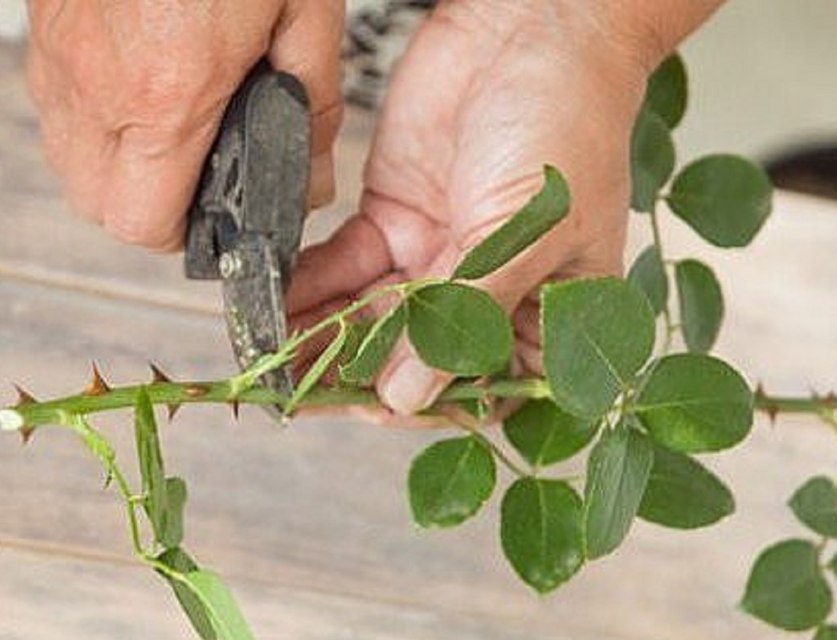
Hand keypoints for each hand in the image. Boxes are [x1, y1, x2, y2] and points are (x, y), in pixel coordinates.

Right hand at [26, 0, 343, 250]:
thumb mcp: (303, 14)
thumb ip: (310, 106)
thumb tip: (312, 177)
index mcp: (166, 92)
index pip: (143, 221)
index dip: (182, 234)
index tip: (213, 217)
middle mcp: (95, 82)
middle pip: (97, 204)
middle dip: (148, 209)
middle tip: (196, 179)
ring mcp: (60, 54)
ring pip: (68, 159)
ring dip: (119, 167)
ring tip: (172, 135)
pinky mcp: (46, 27)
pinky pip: (58, 107)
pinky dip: (95, 121)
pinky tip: (142, 90)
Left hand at [287, 0, 654, 418]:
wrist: (534, 24)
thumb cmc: (565, 123)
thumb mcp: (525, 232)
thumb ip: (463, 313)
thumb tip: (408, 394)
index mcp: (540, 311)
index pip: (483, 386)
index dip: (432, 405)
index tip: (377, 405)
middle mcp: (484, 294)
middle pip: (414, 358)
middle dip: (356, 375)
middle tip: (299, 387)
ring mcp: (435, 256)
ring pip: (370, 317)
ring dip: (322, 336)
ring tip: (271, 353)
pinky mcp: (394, 217)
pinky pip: (344, 265)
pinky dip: (309, 284)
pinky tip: (276, 300)